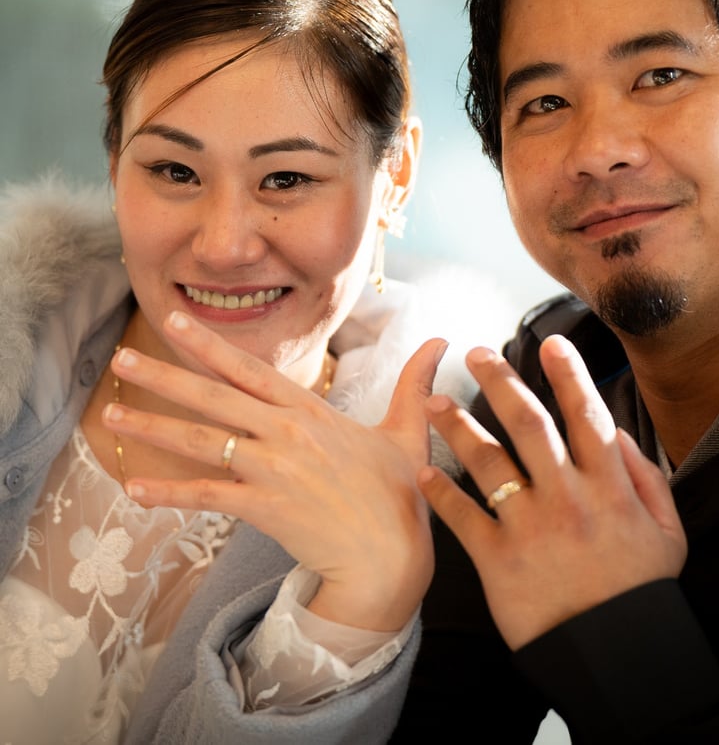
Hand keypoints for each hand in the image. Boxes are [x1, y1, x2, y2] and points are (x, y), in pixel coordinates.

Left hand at [103, 311, 446, 632]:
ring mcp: (271, 469)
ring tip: (111, 417)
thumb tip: (444, 341)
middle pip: (215, 396)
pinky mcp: (262, 507)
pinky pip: (206, 497)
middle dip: (165, 376)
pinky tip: (134, 488)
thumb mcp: (407, 432)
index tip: (174, 324)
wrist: (390, 557)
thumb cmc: (398, 494)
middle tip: (123, 361)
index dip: (210, 344)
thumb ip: (415, 382)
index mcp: (312, 411)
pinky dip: (169, 494)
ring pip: (202, 441)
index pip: (252, 368)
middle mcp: (285, 432)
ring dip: (154, 428)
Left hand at [418, 335, 686, 649]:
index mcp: (608, 488)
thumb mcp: (667, 532)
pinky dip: (440, 492)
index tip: (550, 344)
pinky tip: (423, 470)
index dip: (568, 374)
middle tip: (477, 354)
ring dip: (457, 425)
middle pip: (528, 424)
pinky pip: (463, 517)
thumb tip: (619, 434)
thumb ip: (647, 477)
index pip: (586, 415)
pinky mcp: (499, 559)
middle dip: (500, 380)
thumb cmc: (639, 591)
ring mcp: (530, 527)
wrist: (614, 656)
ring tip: (433, 401)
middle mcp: (567, 497)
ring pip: (487, 461)